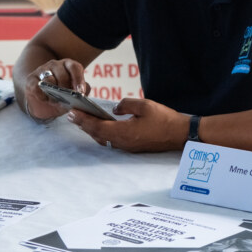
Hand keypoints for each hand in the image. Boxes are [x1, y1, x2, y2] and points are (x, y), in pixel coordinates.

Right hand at [24, 59, 90, 121]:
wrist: (42, 103)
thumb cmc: (61, 97)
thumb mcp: (74, 96)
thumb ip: (81, 92)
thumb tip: (83, 93)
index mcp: (68, 66)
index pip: (74, 67)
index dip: (78, 79)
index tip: (80, 92)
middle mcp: (55, 65)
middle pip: (62, 74)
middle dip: (65, 88)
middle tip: (67, 99)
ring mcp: (41, 70)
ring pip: (48, 79)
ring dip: (53, 93)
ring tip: (56, 102)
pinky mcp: (31, 79)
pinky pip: (36, 86)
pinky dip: (42, 95)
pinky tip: (45, 100)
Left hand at [67, 98, 188, 152]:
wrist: (180, 134)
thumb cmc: (163, 119)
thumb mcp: (144, 105)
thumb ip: (125, 104)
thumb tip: (114, 109)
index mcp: (124, 133)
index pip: (98, 127)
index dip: (83, 120)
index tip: (72, 112)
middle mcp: (123, 143)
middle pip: (97, 135)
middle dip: (83, 125)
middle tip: (71, 115)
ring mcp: (127, 146)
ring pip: (103, 139)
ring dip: (91, 130)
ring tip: (81, 119)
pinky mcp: (132, 147)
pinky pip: (111, 141)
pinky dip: (101, 133)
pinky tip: (98, 126)